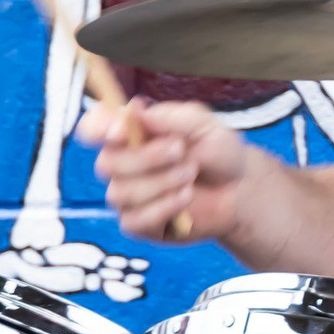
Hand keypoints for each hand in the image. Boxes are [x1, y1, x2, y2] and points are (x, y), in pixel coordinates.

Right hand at [77, 99, 251, 243]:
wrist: (241, 189)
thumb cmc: (218, 151)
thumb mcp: (203, 125)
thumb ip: (170, 116)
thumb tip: (134, 109)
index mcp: (131, 134)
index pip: (93, 129)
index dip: (97, 130)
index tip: (121, 131)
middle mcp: (122, 164)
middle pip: (105, 164)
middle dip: (146, 158)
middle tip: (181, 151)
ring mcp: (127, 196)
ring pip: (120, 193)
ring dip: (161, 182)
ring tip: (191, 174)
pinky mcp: (138, 224)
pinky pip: (133, 220)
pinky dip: (164, 207)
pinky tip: (186, 197)